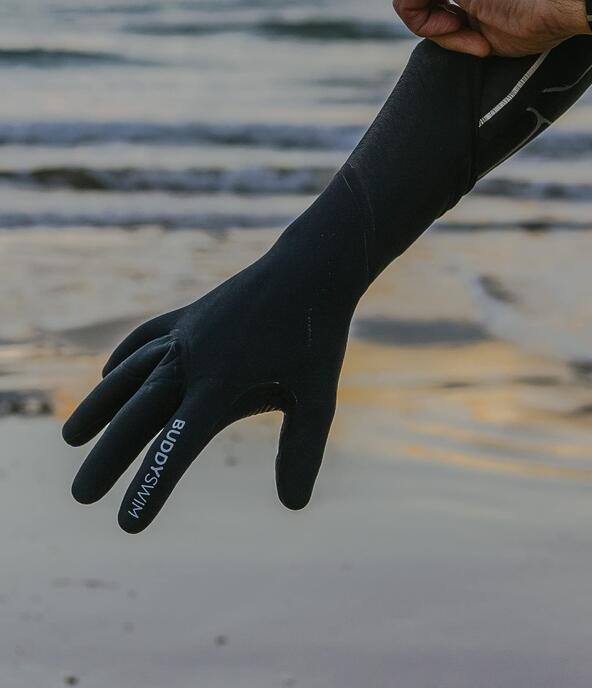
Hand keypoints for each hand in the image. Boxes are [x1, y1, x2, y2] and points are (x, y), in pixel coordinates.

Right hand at [63, 177, 364, 532]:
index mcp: (223, 381)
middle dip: (110, 456)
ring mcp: (187, 332)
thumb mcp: (318, 395)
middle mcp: (193, 358)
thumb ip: (301, 449)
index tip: (128, 525)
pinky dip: (122, 358)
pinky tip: (109, 373)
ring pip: (130, 373)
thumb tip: (294, 505)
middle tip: (81, 495)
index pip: (178, 443)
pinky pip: (146, 339)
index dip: (152, 484)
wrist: (311, 266)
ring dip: (100, 406)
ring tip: (72, 437)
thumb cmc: (319, 333)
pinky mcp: (190, 315)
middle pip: (139, 413)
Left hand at [391, 0, 589, 57]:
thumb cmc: (535, 11)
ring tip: (474, 36)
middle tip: (474, 38)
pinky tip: (463, 29)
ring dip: (435, 29)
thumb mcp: (480, 10)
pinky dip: (430, 30)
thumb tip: (427, 21)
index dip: (443, 19)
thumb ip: (450, 7)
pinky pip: (407, 7)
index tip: (478, 33)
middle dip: (434, 21)